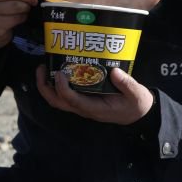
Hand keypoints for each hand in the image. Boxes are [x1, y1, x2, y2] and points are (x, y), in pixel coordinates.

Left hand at [36, 65, 154, 124]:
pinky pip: (63, 95)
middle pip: (57, 102)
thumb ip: (127, 84)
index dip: (62, 88)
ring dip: (47, 85)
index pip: (72, 100)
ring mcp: (81, 105)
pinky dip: (56, 84)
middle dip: (45, 87)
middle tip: (42, 67)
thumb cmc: (136, 104)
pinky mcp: (82, 100)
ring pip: (57, 100)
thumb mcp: (137, 94)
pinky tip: (57, 69)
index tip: (60, 72)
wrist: (138, 114)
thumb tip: (114, 71)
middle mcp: (83, 108)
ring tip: (44, 67)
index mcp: (94, 108)